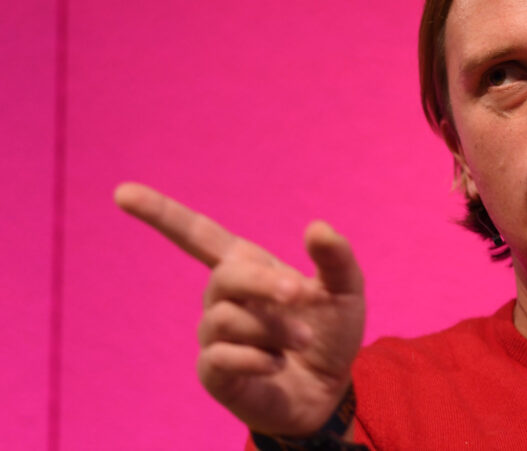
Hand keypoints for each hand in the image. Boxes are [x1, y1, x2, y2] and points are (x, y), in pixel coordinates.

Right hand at [114, 183, 364, 436]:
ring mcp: (213, 335)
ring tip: (300, 341)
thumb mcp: (346, 291)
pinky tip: (277, 364)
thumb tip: (316, 227)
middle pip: (226, 275)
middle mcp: (222, 296)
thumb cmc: (330, 332)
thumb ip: (336, 258)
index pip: (196, 234)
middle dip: (266, 283)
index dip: (161, 213)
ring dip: (275, 328)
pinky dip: (259, 358)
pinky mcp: (213, 372)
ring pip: (229, 318)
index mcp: (247, 266)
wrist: (330, 390)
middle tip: (300, 295)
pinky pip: (222, 357)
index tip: (123, 193)